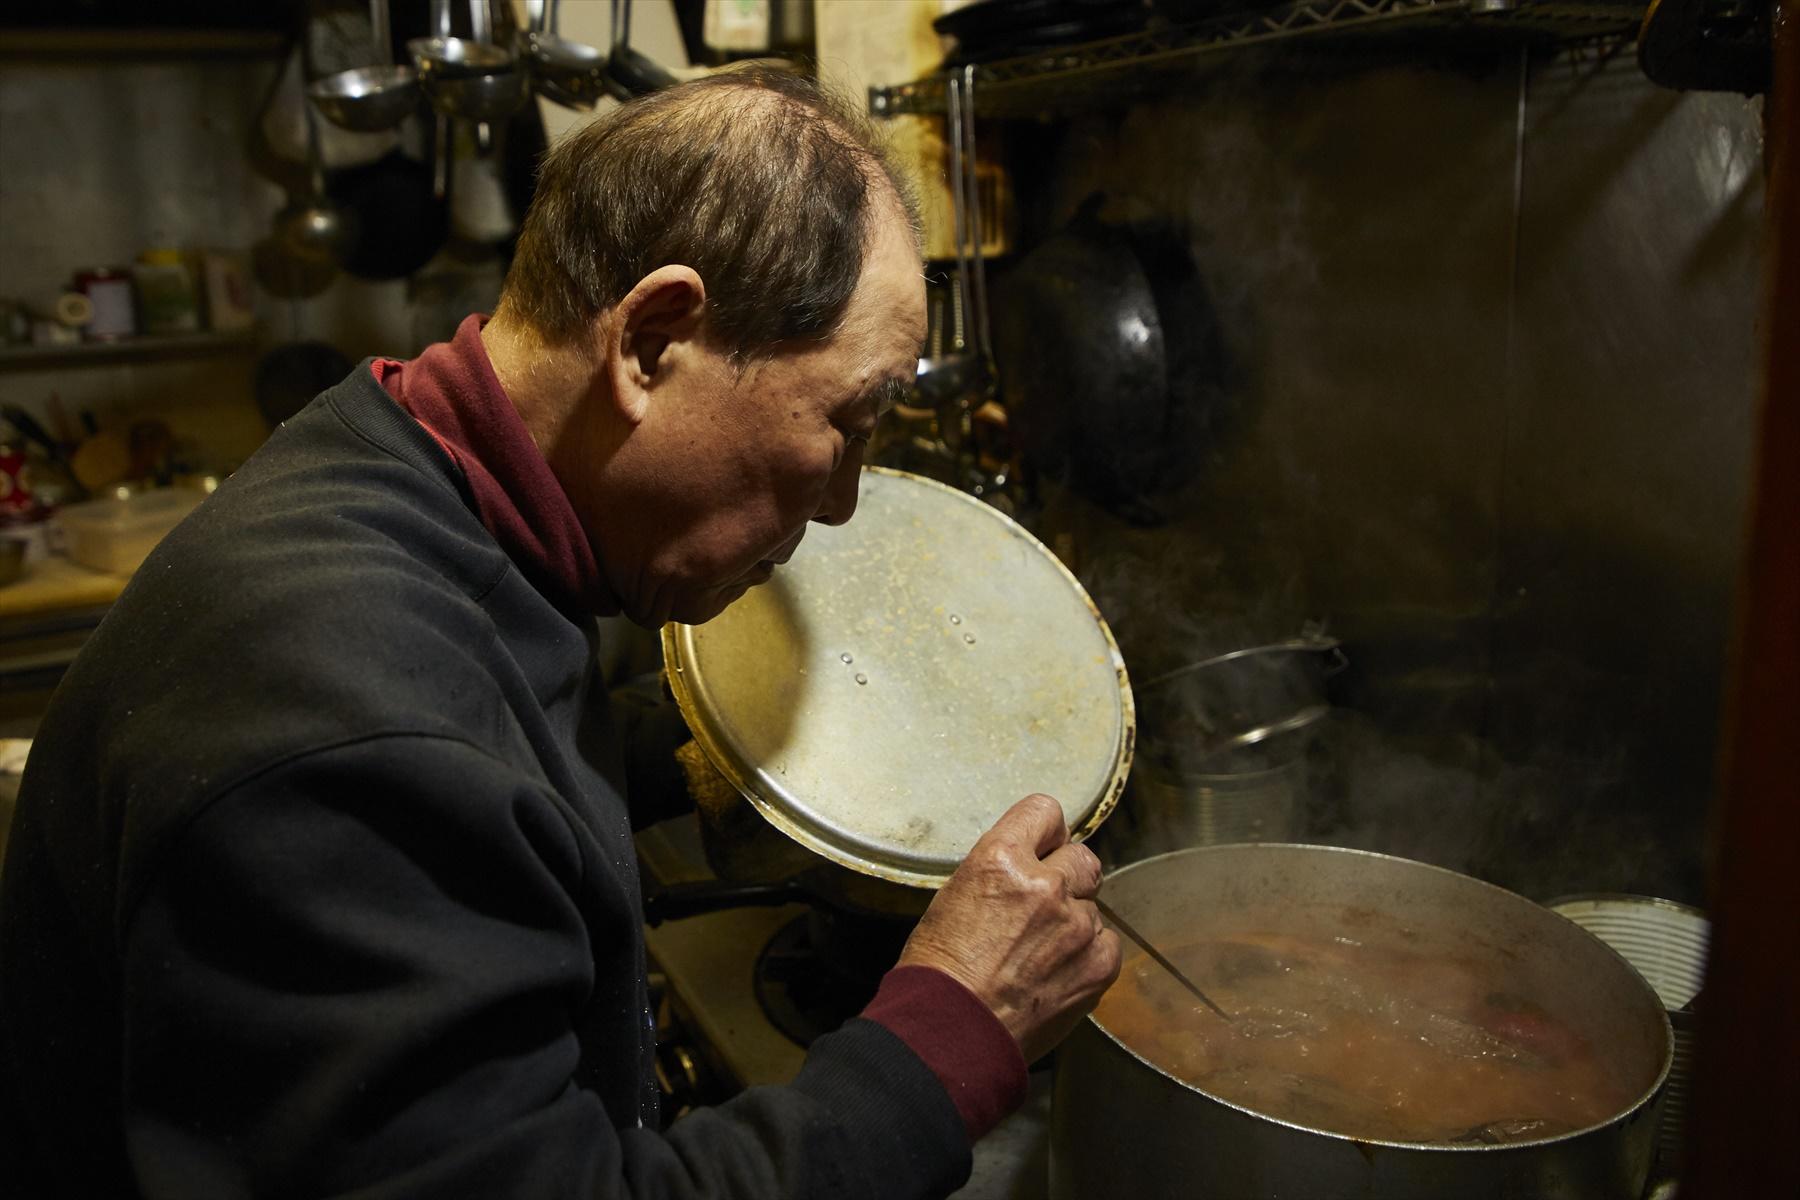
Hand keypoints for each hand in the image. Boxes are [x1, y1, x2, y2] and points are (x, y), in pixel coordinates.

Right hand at [897, 793, 1121, 1062]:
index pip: (1044, 811)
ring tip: (1041, 952)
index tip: (1044, 846)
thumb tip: (1029, 866)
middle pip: (1081, 856)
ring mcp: (1077, 925)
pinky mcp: (1098, 964)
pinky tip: (1057, 972)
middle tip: (1045, 904)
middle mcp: (1045, 884)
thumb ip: (1002, 873)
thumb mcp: (955, 896)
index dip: (1044, 831)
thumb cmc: (940, 971)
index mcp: (1001, 859)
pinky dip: (1088, 955)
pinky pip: (1107, 942)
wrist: (952, 1034)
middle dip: (1067, 875)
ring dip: (1074, 920)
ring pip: (1092, 904)